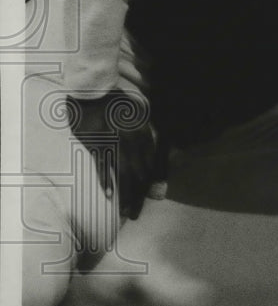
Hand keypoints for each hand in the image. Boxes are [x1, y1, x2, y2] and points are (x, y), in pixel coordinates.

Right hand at [67, 90, 156, 219]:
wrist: (94, 91)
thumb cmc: (115, 104)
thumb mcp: (138, 117)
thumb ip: (146, 136)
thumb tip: (156, 156)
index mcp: (143, 135)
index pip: (150, 165)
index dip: (150, 184)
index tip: (148, 198)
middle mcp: (132, 141)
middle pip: (139, 174)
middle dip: (140, 196)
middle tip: (137, 213)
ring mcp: (114, 143)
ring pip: (124, 174)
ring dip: (126, 195)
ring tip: (127, 212)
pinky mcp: (97, 143)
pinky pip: (103, 165)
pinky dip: (107, 180)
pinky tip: (110, 194)